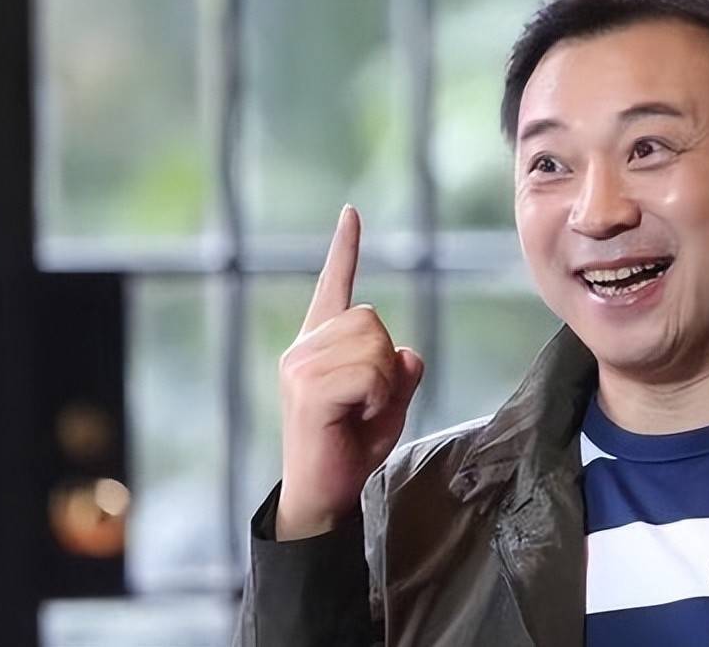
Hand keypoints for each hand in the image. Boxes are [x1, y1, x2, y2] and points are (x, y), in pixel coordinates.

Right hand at [274, 205, 423, 540]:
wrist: (324, 495)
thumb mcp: (389, 403)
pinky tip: (355, 418)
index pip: (333, 286)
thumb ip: (401, 373)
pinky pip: (369, 373)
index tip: (351, 213)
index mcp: (319, 344)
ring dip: (383, 383)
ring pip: (374, 343)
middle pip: (372, 317)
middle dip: (386, 361)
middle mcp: (304, 348)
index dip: (344, 249)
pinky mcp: (307, 389)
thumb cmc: (352, 447)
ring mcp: (300, 365)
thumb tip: (407, 352)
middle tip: (367, 403)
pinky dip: (377, 397)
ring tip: (359, 412)